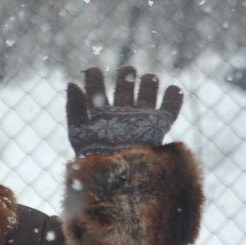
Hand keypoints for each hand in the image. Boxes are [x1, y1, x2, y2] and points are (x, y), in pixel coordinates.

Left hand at [66, 65, 182, 155]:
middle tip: (127, 72)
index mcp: (101, 114)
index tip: (92, 70)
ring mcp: (141, 118)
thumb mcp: (79, 132)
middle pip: (126, 85)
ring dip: (149, 81)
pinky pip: (170, 107)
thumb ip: (75, 107)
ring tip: (148, 80)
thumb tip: (71, 83)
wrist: (121, 174)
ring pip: (148, 90)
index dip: (94, 78)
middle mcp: (122, 113)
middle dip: (126, 74)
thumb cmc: (96, 156)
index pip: (96, 89)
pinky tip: (171, 90)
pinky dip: (174, 96)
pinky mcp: (160, 125)